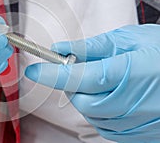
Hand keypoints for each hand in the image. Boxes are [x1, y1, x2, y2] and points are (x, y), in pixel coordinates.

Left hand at [25, 24, 159, 141]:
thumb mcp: (129, 40)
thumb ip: (91, 48)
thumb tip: (60, 49)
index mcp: (130, 73)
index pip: (79, 77)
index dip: (52, 74)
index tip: (33, 70)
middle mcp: (133, 103)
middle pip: (82, 100)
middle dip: (73, 86)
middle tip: (80, 70)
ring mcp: (138, 123)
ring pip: (92, 114)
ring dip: (87, 97)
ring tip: (106, 80)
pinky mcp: (139, 134)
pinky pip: (106, 125)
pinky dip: (100, 110)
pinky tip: (114, 95)